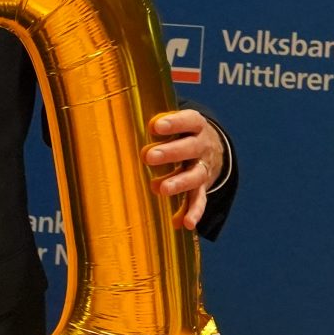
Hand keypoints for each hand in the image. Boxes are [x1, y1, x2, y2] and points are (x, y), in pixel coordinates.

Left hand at [144, 109, 227, 230]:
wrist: (212, 146)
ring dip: (179, 182)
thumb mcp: (175, 120)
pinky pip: (199, 199)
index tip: (155, 126)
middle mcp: (203, 146)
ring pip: (195, 175)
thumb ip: (156, 117)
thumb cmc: (182, 131)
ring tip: (161, 189)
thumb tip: (121, 110)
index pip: (189, 121)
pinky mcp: (202, 186)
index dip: (174, 123)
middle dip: (171, 152)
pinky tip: (185, 223)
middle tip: (149, 157)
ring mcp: (203, 167)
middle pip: (190, 148)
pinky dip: (193, 211)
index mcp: (196, 126)